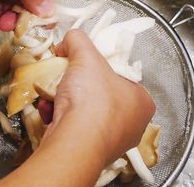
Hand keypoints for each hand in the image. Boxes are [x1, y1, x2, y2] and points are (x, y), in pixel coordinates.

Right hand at [0, 30, 154, 185]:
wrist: (73, 143)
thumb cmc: (91, 100)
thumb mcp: (85, 56)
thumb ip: (78, 40)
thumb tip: (69, 39)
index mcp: (142, 101)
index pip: (121, 76)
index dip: (98, 67)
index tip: (81, 64)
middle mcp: (132, 125)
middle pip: (99, 95)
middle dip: (76, 85)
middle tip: (64, 77)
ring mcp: (111, 142)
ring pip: (84, 112)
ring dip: (64, 100)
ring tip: (53, 95)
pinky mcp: (89, 153)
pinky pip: (74, 128)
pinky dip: (60, 118)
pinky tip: (50, 112)